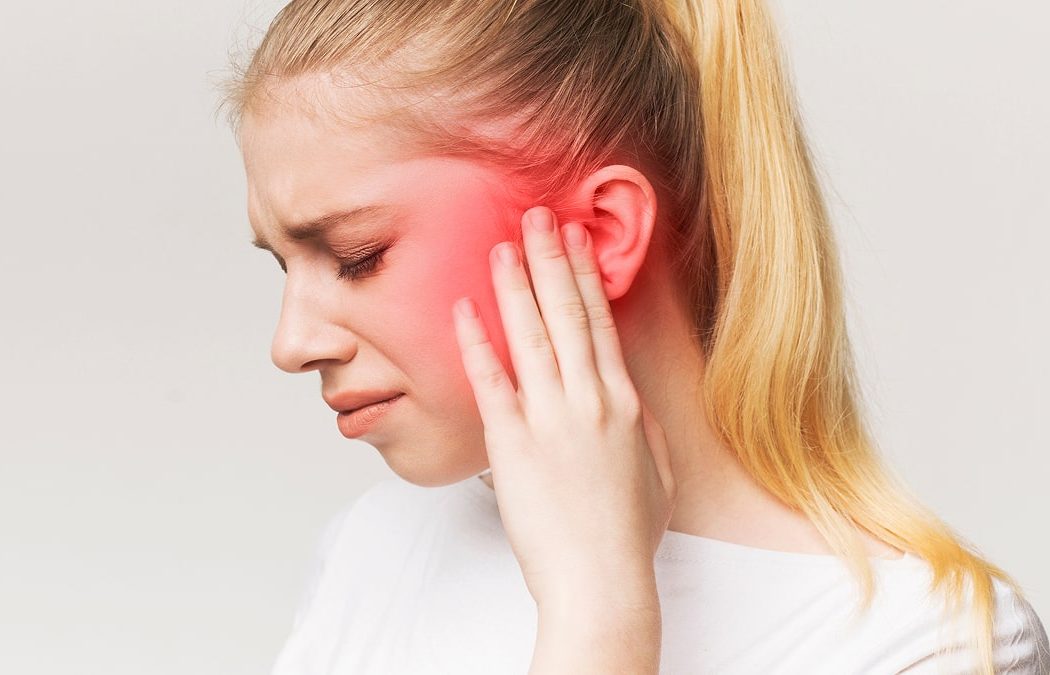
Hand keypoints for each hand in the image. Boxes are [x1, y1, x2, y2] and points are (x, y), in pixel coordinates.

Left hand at [451, 205, 677, 611]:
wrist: (600, 579)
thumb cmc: (627, 534)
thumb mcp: (656, 472)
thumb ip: (644, 427)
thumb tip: (631, 397)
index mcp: (624, 403)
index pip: (601, 323)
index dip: (587, 276)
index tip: (577, 240)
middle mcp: (589, 400)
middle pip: (567, 314)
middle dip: (551, 259)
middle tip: (538, 216)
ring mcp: (550, 419)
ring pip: (532, 334)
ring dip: (516, 285)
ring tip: (503, 244)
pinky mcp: (512, 443)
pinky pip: (491, 381)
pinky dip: (477, 342)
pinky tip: (466, 309)